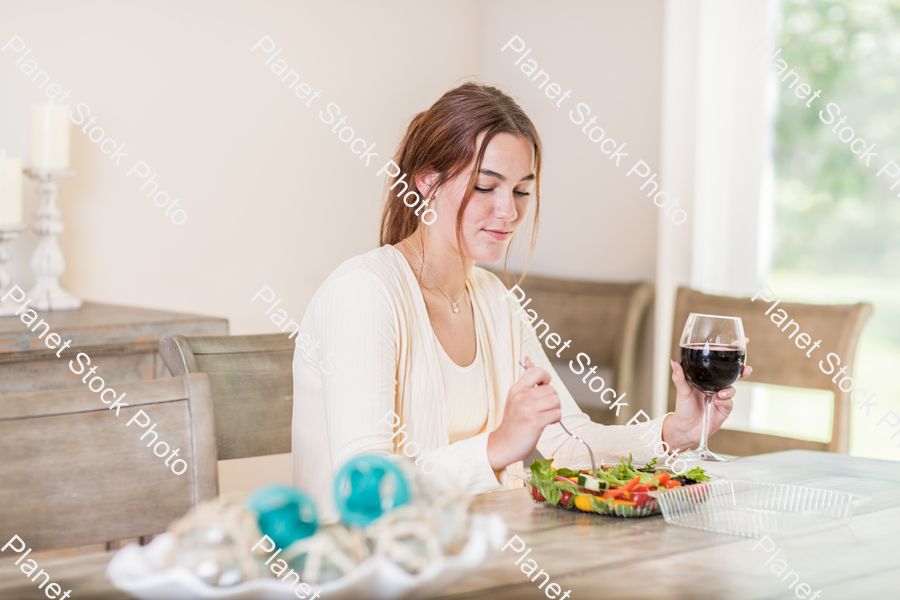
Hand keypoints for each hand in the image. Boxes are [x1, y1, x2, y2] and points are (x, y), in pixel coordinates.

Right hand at [487, 356, 560, 470]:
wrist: (504, 445)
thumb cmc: (513, 421)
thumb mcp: (515, 397)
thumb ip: (526, 381)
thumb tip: (528, 358)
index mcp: (516, 389)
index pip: (536, 371)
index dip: (545, 377)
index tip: (543, 387)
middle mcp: (521, 397)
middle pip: (551, 389)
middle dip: (552, 399)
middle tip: (543, 408)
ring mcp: (527, 409)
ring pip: (556, 400)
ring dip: (555, 409)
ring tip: (545, 415)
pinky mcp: (535, 422)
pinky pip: (556, 414)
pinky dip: (555, 419)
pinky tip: (547, 422)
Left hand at [662, 338, 752, 450]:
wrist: (685, 428)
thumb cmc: (683, 408)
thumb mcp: (681, 390)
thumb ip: (679, 377)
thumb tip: (673, 362)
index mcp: (707, 377)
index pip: (721, 362)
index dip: (732, 352)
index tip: (743, 341)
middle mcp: (716, 386)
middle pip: (733, 374)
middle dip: (743, 370)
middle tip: (746, 368)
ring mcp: (722, 397)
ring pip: (732, 388)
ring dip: (729, 390)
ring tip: (720, 394)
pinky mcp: (725, 409)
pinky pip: (729, 402)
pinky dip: (725, 401)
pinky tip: (717, 402)